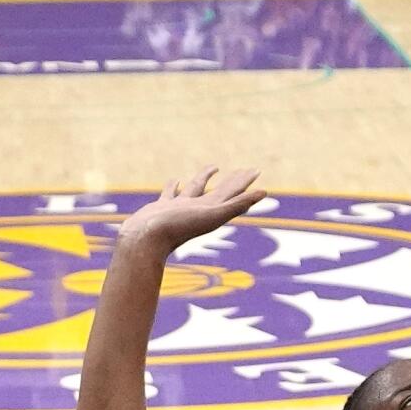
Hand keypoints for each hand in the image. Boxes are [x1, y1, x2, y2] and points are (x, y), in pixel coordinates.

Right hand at [117, 167, 266, 252]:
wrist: (145, 241)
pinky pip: (171, 193)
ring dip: (205, 178)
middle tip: (244, 170)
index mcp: (212, 211)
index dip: (245, 182)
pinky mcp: (161, 207)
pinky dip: (174, 186)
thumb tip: (265, 193)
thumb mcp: (213, 214)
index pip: (233, 193)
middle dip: (233, 181)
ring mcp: (179, 208)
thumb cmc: (179, 228)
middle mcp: (198, 209)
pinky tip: (175, 181)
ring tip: (214, 168)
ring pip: (195, 189)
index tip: (256, 170)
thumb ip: (238, 204)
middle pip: (220, 191)